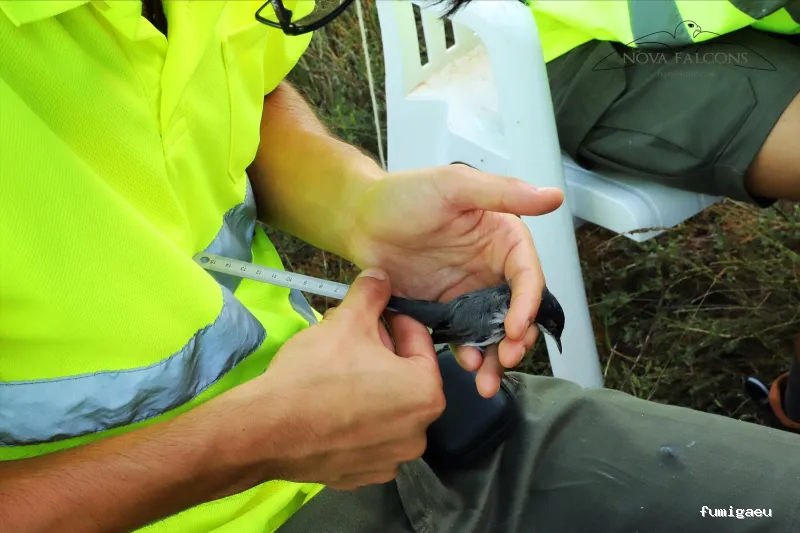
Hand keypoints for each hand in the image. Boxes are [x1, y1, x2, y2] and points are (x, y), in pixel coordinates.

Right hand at [235, 268, 444, 490]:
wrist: (266, 429)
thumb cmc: (314, 374)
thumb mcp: (346, 322)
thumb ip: (371, 294)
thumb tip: (381, 276)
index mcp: (425, 393)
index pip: (421, 343)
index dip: (396, 321)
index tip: (377, 314)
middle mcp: (418, 432)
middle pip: (405, 378)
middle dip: (382, 354)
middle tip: (351, 339)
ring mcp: (392, 459)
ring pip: (388, 408)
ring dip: (370, 387)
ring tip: (337, 371)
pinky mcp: (365, 476)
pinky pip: (369, 438)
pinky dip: (357, 421)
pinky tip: (331, 406)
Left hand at [348, 164, 563, 397]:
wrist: (358, 219)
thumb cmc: (402, 195)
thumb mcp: (454, 186)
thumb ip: (503, 192)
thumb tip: (552, 196)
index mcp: (501, 238)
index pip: (527, 275)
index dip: (528, 304)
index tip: (516, 327)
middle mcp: (490, 267)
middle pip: (517, 310)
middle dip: (517, 339)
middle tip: (506, 358)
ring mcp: (468, 291)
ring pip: (494, 330)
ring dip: (496, 356)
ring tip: (487, 379)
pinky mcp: (445, 309)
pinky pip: (464, 337)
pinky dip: (469, 354)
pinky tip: (466, 365)